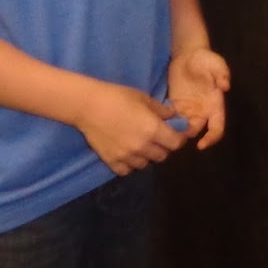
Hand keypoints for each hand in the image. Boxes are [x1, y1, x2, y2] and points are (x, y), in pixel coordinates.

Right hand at [71, 81, 186, 174]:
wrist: (89, 106)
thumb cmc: (118, 97)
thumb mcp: (144, 99)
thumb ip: (162, 111)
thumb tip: (174, 117)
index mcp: (153, 130)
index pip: (176, 143)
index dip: (179, 139)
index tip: (177, 134)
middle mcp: (142, 147)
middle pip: (162, 156)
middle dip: (164, 147)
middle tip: (159, 138)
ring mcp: (126, 156)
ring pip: (145, 164)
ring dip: (147, 156)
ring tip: (141, 145)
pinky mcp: (112, 162)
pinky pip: (127, 170)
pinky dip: (130, 164)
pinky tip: (128, 153)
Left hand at [168, 47, 230, 148]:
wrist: (188, 54)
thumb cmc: (205, 59)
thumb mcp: (216, 63)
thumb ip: (222, 74)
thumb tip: (226, 87)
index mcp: (215, 105)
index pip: (217, 128)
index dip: (211, 138)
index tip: (201, 145)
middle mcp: (202, 112)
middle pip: (196, 132)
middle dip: (185, 137)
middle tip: (173, 137)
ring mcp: (188, 110)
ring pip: (182, 129)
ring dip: (174, 132)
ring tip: (163, 131)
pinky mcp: (176, 107)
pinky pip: (171, 120)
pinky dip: (165, 124)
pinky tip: (157, 123)